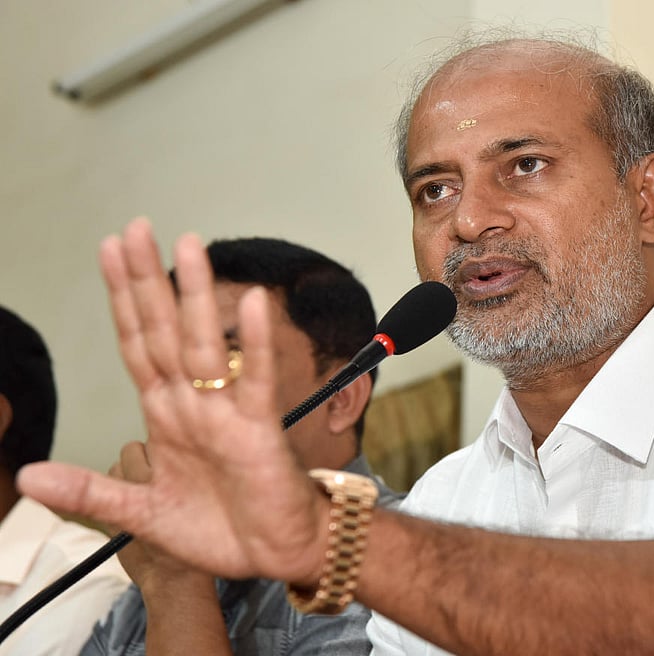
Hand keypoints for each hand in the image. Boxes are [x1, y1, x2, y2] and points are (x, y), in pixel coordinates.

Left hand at [17, 218, 330, 583]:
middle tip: (136, 228)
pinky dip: (256, 344)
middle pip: (163, 332)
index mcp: (165, 415)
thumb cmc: (219, 528)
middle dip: (147, 282)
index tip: (109, 253)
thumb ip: (89, 491)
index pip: (136, 346)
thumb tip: (26, 476)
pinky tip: (252, 304)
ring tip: (187, 246)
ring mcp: (227, 411)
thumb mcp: (141, 514)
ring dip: (195, 297)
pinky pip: (258, 381)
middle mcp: (193, 403)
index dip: (121, 301)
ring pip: (205, 344)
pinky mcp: (260, 429)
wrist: (275, 552)